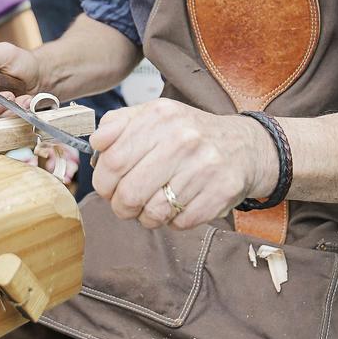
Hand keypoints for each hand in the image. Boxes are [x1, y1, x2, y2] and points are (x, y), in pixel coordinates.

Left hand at [90, 99, 278, 229]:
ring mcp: (204, 166)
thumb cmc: (188, 134)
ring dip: (146, 217)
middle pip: (130, 192)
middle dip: (121, 206)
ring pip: (154, 213)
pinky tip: (178, 205)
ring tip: (153, 205)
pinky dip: (173, 221)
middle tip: (125, 204)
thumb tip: (95, 144)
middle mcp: (182, 138)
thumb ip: (118, 124)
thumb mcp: (154, 116)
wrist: (242, 146)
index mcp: (159, 115)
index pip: (113, 160)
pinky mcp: (221, 192)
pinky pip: (180, 223)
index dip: (103, 181)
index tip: (108, 186)